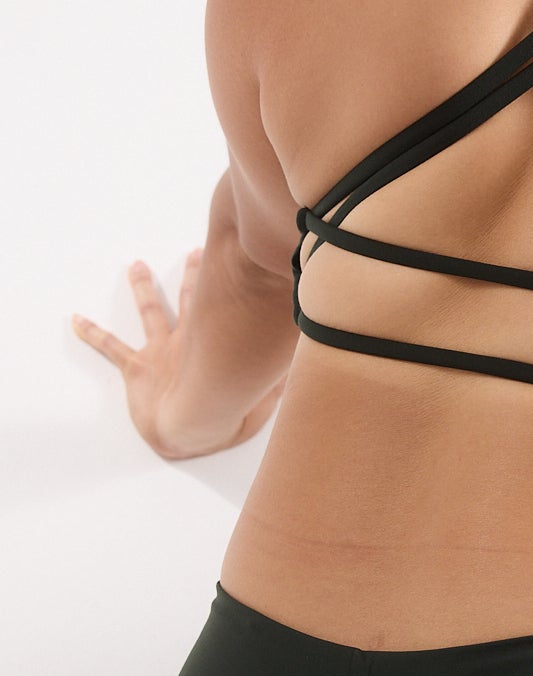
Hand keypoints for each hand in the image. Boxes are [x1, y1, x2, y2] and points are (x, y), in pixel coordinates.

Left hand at [71, 251, 286, 460]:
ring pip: (151, 311)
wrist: (190, 424)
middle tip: (194, 251)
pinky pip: (112, 348)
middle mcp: (189, 339)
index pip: (229, 303)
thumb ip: (284, 376)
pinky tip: (75, 320)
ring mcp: (161, 352)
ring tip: (135, 266)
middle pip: (192, 296)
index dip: (235, 279)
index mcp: (218, 343)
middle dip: (194, 273)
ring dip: (142, 287)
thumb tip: (313, 361)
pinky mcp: (138, 369)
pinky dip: (91, 333)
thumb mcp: (267, 394)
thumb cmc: (226, 415)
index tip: (241, 258)